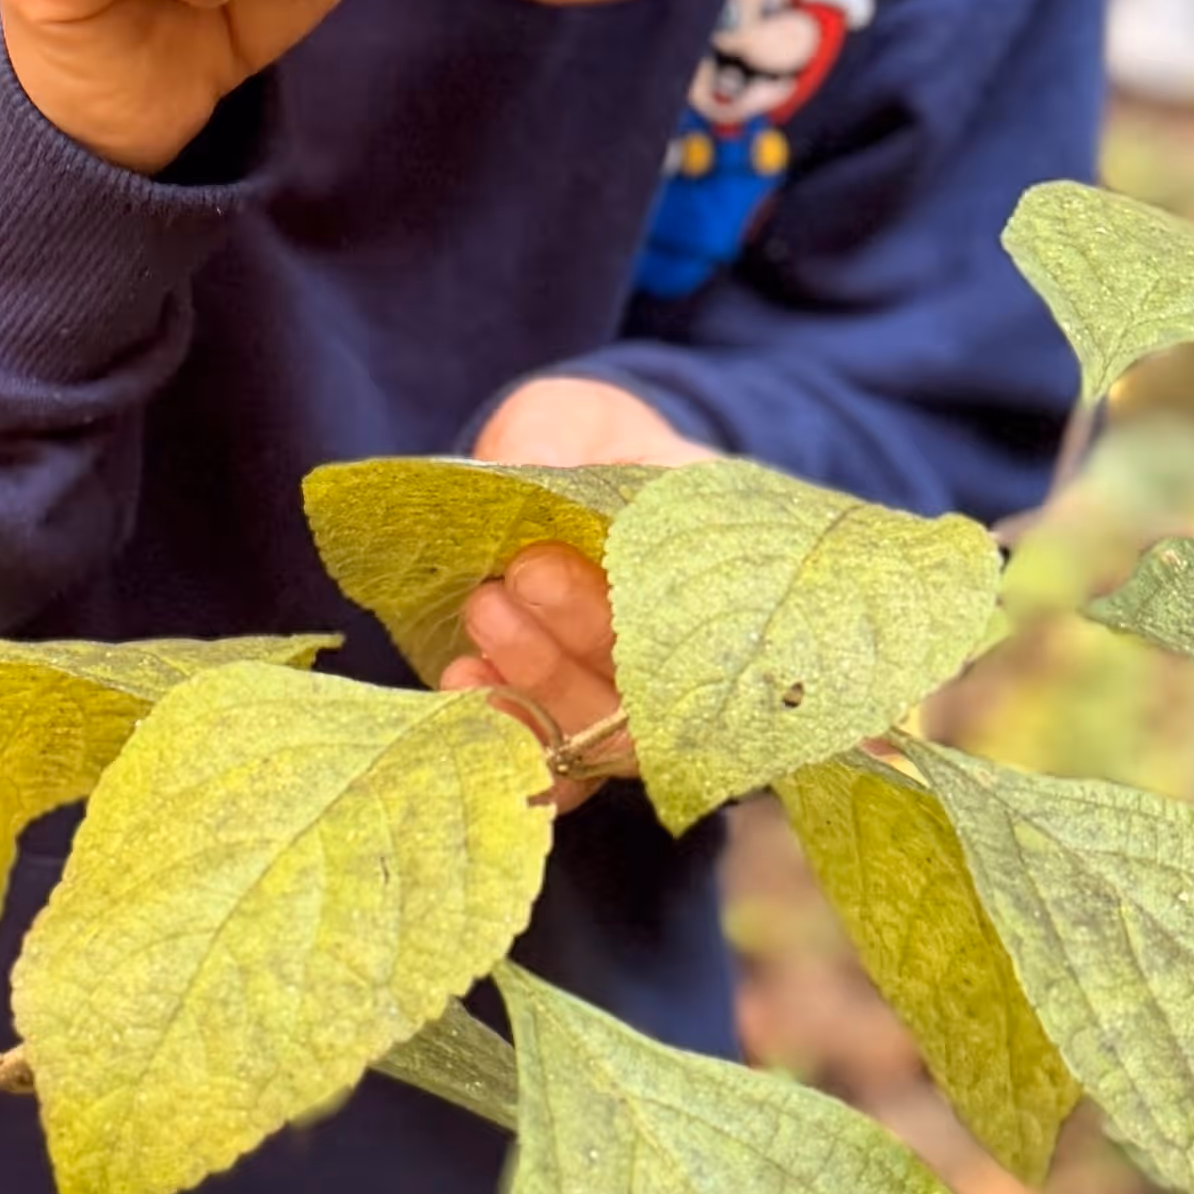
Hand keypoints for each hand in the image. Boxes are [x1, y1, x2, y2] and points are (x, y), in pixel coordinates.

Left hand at [440, 378, 703, 809]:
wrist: (569, 486)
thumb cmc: (588, 447)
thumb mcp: (576, 420)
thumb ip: (556, 440)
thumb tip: (528, 472)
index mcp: (724, 563)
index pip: (699, 610)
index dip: (618, 604)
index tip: (536, 563)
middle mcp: (701, 646)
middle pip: (656, 683)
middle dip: (570, 643)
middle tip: (499, 594)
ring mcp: (646, 702)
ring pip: (613, 735)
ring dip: (539, 693)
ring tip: (475, 638)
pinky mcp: (591, 734)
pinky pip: (571, 773)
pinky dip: (522, 745)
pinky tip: (469, 696)